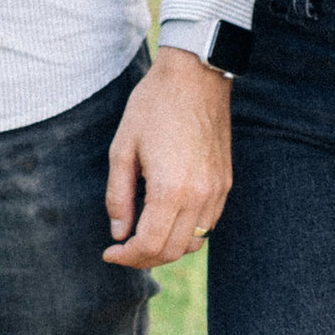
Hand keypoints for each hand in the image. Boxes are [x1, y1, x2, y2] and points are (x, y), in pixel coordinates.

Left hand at [104, 49, 232, 267]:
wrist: (195, 77)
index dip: (127, 257)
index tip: (109, 252)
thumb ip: (118, 197)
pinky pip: (207, 223)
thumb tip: (119, 233)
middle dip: (144, 258)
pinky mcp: (225, 182)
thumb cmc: (153, 107)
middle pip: (173, 251)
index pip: (150, 245)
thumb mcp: (122, 149)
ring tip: (143, 236)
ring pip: (193, 242)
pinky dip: (186, 232)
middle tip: (122, 249)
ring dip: (167, 247)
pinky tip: (166, 219)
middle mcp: (199, 196)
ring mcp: (217, 190)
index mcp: (170, 189)